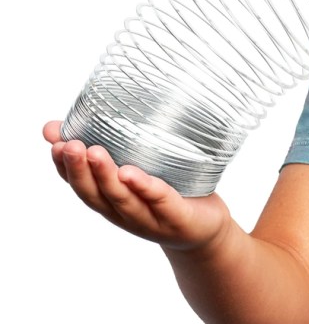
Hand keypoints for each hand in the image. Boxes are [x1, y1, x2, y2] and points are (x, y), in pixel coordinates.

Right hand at [43, 120, 231, 253]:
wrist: (206, 231)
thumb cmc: (168, 194)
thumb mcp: (138, 170)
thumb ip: (111, 150)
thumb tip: (72, 124)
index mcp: (110, 200)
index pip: (80, 184)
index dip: (64, 165)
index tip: (54, 142)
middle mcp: (123, 212)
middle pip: (95, 193)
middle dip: (79, 169)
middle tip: (68, 145)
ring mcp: (149, 218)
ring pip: (122, 198)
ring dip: (105, 176)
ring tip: (94, 152)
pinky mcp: (176, 218)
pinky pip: (159, 200)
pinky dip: (144, 187)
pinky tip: (131, 173)